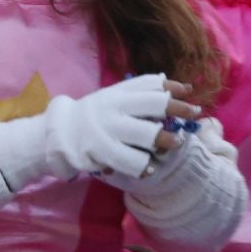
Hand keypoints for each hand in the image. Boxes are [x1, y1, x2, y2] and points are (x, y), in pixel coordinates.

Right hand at [0, 73, 195, 187]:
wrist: (58, 132)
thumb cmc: (94, 112)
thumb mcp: (114, 94)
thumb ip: (141, 89)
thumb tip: (175, 84)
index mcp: (118, 94)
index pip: (152, 87)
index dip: (174, 91)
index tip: (190, 95)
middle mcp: (115, 110)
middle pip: (155, 107)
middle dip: (178, 112)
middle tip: (192, 118)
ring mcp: (109, 132)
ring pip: (148, 136)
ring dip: (167, 141)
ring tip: (175, 144)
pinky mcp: (102, 154)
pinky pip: (132, 162)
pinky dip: (144, 165)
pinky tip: (150, 167)